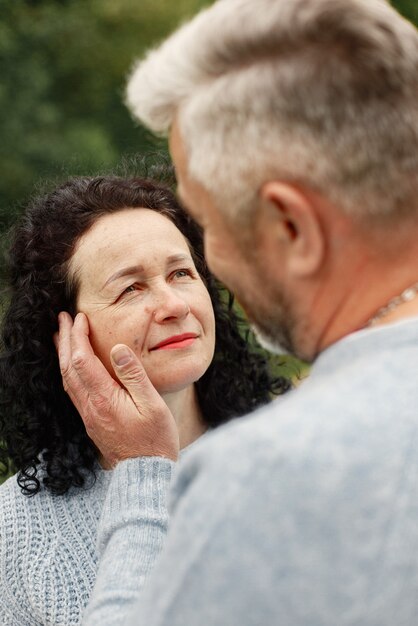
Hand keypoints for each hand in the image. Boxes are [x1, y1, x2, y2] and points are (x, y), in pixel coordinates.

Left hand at [55, 311, 178, 466]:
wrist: (145, 474)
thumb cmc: (155, 439)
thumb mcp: (152, 404)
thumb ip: (134, 375)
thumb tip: (118, 349)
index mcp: (104, 398)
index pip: (83, 360)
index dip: (79, 336)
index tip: (80, 318)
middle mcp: (90, 406)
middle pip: (69, 367)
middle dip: (65, 340)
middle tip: (62, 319)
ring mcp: (88, 415)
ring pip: (67, 379)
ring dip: (63, 355)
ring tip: (62, 337)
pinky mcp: (92, 421)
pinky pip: (72, 391)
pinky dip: (68, 371)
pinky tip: (72, 367)